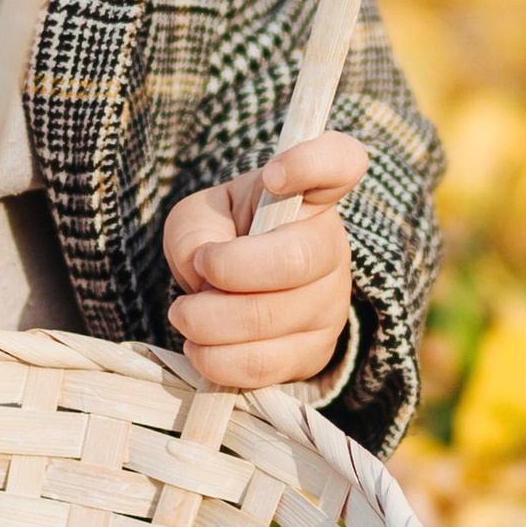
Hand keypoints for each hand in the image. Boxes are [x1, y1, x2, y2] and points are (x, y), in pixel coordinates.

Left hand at [162, 132, 364, 391]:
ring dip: (214, 322)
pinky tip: (199, 348)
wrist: (236, 296)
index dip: (313, 164)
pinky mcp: (314, 351)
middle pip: (297, 258)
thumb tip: (206, 271)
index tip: (272, 174)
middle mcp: (330, 247)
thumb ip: (196, 233)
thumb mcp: (198, 220)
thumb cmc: (222, 241)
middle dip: (233, 272)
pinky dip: (221, 361)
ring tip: (184, 315)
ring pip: (274, 319)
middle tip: (197, 273)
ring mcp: (329, 303)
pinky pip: (268, 364)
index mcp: (309, 197)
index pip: (341, 162)